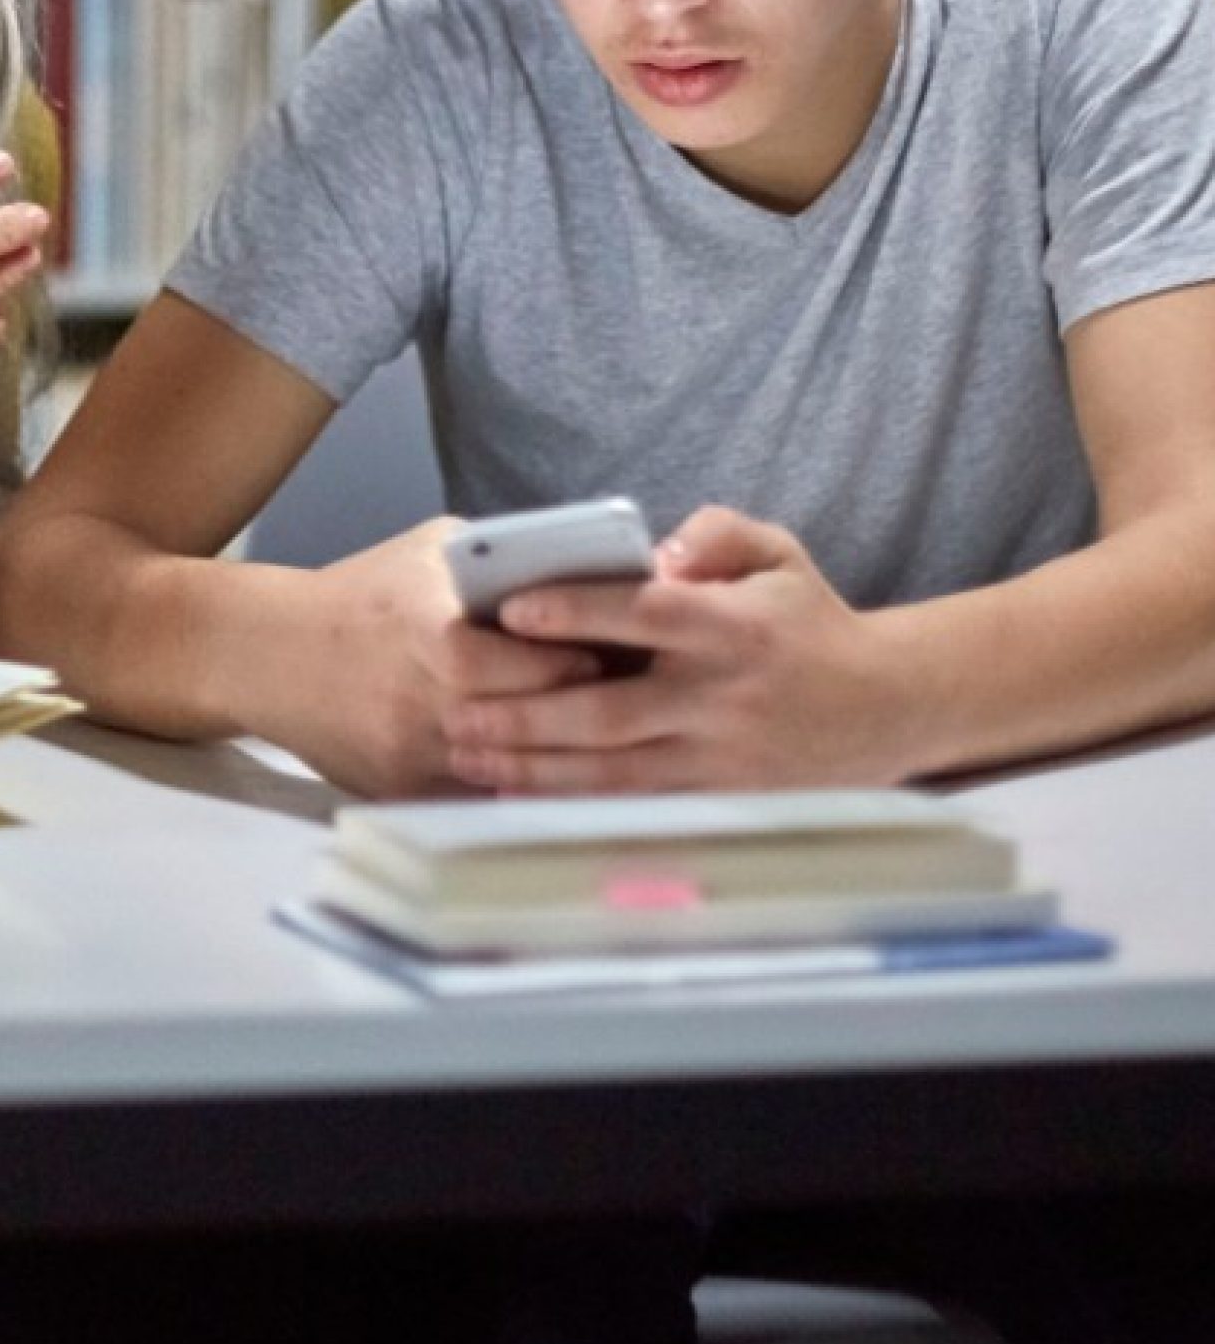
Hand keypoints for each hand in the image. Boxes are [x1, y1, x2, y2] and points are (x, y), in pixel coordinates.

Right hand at [234, 519, 606, 795]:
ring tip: (591, 733)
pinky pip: (476, 792)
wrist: (269, 652)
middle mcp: (421, 698)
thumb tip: (580, 570)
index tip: (612, 653)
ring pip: (509, 768)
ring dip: (552, 754)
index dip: (578, 661)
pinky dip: (511, 779)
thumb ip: (495, 560)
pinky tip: (540, 762)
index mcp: (430, 631)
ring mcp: (410, 751)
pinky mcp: (400, 788)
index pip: (531, 663)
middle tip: (620, 699)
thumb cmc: (360, 592)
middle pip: (528, 721)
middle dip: (579, 711)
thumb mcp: (426, 551)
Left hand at [440, 506, 911, 791]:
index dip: (578, 612)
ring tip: (467, 754)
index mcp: (732, 627)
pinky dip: (573, 807)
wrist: (887, 706)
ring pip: (613, 774)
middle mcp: (721, 699)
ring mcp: (721, 760)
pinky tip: (516, 796)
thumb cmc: (808, 619)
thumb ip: (716, 533)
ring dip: (534, 769)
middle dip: (528, 715)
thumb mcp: (777, 553)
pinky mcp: (721, 804)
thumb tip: (658, 552)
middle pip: (611, 712)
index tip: (512, 611)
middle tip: (457, 707)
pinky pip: (635, 810)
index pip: (645, 615)